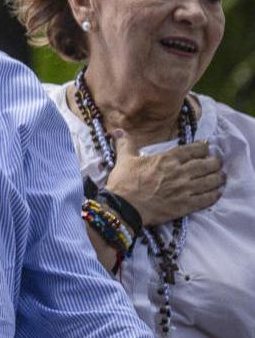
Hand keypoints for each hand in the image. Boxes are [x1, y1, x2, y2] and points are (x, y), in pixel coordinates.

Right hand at [106, 137, 223, 226]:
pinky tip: (217, 192)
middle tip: (216, 162)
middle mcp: (180, 172)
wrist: (124, 207)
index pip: (194, 150)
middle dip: (214, 162)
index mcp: (167, 159)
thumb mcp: (124, 159)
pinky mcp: (186, 205)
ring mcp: (185, 189)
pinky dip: (215, 195)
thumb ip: (125, 143)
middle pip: (207, 164)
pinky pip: (207, 199)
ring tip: (221, 176)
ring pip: (211, 181)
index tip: (205, 148)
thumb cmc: (124, 183)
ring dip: (218, 177)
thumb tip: (117, 130)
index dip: (203, 148)